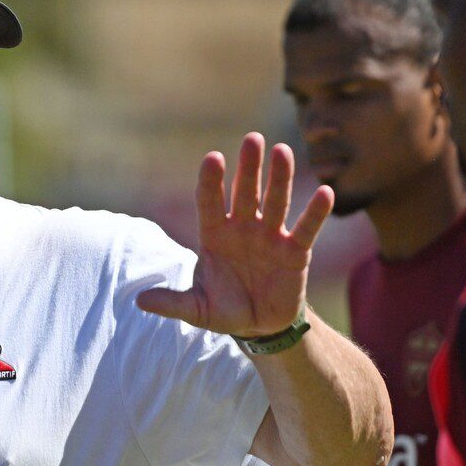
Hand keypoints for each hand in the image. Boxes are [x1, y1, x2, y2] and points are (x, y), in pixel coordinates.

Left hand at [137, 134, 333, 336]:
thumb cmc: (224, 309)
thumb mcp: (197, 309)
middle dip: (249, 167)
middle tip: (252, 139)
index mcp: (215, 235)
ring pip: (275, 201)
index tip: (213, 158)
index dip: (211, 182)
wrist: (259, 326)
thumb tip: (140, 301)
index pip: (210, 202)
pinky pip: (306, 228)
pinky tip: (326, 192)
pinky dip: (315, 212)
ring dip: (280, 177)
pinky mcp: (295, 251)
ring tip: (282, 151)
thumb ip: (173, 302)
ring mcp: (270, 237)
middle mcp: (242, 228)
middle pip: (245, 192)